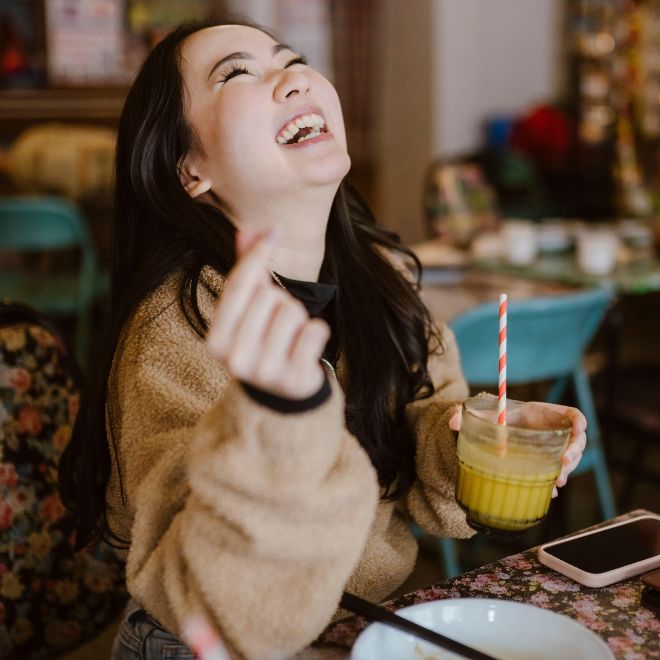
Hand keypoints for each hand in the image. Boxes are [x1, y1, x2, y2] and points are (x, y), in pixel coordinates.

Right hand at [207, 227, 329, 398]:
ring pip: (293, 311)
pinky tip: (305, 349)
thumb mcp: (249, 308)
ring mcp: (265, 373)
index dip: (259, 254)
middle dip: (280, 300)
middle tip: (277, 322)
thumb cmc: (263, 339)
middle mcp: (235, 361)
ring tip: (290, 335)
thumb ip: (246, 270)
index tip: (276, 230)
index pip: (238, 286)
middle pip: (269, 296)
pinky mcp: (295, 379)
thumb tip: (246, 228)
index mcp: (215, 342)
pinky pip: (316, 330)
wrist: (282, 390)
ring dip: (298, 317)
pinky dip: (317, 333)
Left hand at [448, 401, 586, 496]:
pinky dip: (554, 483)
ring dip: (567, 471)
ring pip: (568, 460)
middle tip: (564, 463)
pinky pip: (555, 474)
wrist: (484, 436)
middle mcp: (549, 432)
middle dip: (575, 453)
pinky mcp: (542, 465)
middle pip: (575, 441)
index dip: (578, 420)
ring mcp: (548, 450)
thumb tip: (452, 421)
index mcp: (540, 413)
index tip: (578, 428)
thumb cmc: (487, 418)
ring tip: (557, 482)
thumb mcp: (478, 413)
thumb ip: (464, 413)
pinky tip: (549, 492)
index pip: (569, 414)